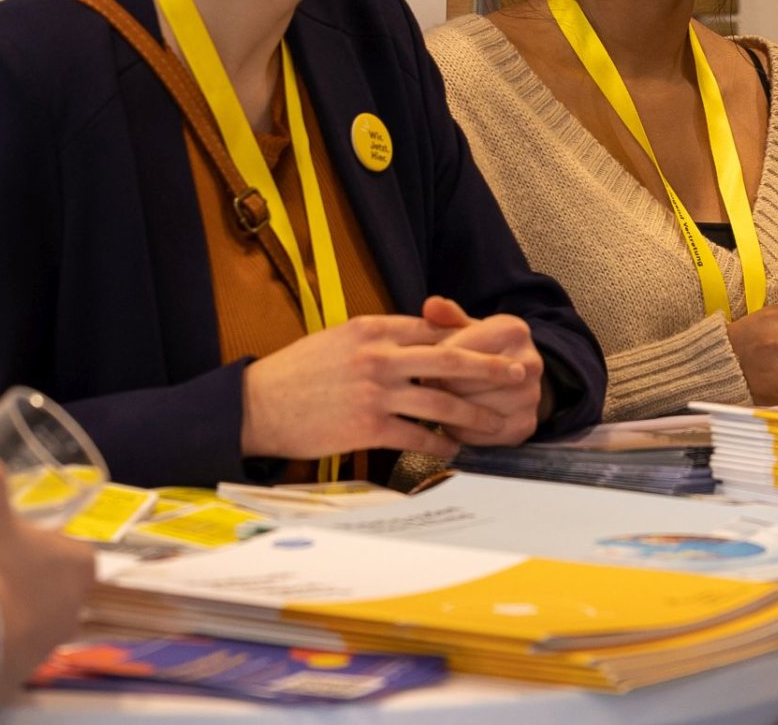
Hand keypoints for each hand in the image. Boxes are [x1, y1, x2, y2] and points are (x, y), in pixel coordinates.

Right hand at [241, 313, 531, 460]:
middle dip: (490, 367)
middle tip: (520, 373)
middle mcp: (380, 355)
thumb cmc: (296, 373)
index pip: (433, 329)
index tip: (496, 344)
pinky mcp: (368, 425)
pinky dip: (441, 443)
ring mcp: (376, 391)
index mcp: (373, 328)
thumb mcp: (338, 339)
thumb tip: (410, 342)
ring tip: (497, 421)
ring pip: (441, 400)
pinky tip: (456, 449)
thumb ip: (377, 338)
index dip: (468, 338)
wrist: (257, 404)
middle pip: (450, 359)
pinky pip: (418, 435)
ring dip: (474, 412)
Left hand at [418, 295, 545, 447]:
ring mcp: (531, 397)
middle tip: (432, 384)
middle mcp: (530, 362)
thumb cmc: (483, 351)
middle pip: (460, 382)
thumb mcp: (467, 330)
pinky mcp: (524, 426)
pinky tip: (459, 419)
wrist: (518, 382)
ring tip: (446, 399)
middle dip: (438, 385)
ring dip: (448, 409)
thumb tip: (431, 304)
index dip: (432, 360)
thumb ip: (446, 318)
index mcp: (514, 330)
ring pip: (467, 410)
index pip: (455, 351)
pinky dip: (460, 430)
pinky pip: (477, 434)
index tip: (426, 362)